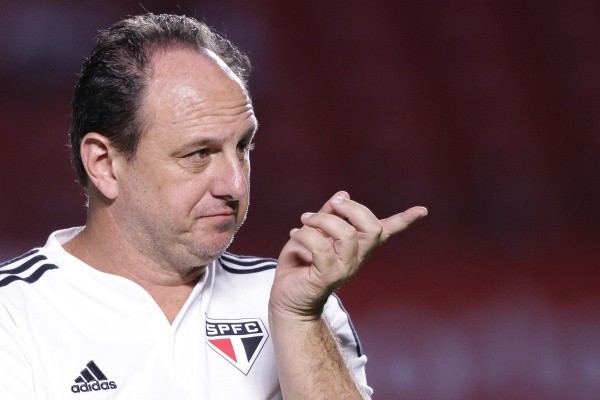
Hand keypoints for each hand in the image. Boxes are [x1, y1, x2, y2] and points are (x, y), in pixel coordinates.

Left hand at [269, 191, 426, 320]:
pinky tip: (294, 234)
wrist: (287, 297)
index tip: (422, 210)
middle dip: (352, 209)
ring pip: (347, 235)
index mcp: (357, 246)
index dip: (404, 220)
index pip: (386, 231)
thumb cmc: (300, 264)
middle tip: (333, 205)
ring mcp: (345, 269)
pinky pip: (321, 247)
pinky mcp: (328, 277)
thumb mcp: (314, 231)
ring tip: (304, 220)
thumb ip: (329, 214)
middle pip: (372, 228)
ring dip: (322, 220)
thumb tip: (343, 194)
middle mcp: (357, 258)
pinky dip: (305, 235)